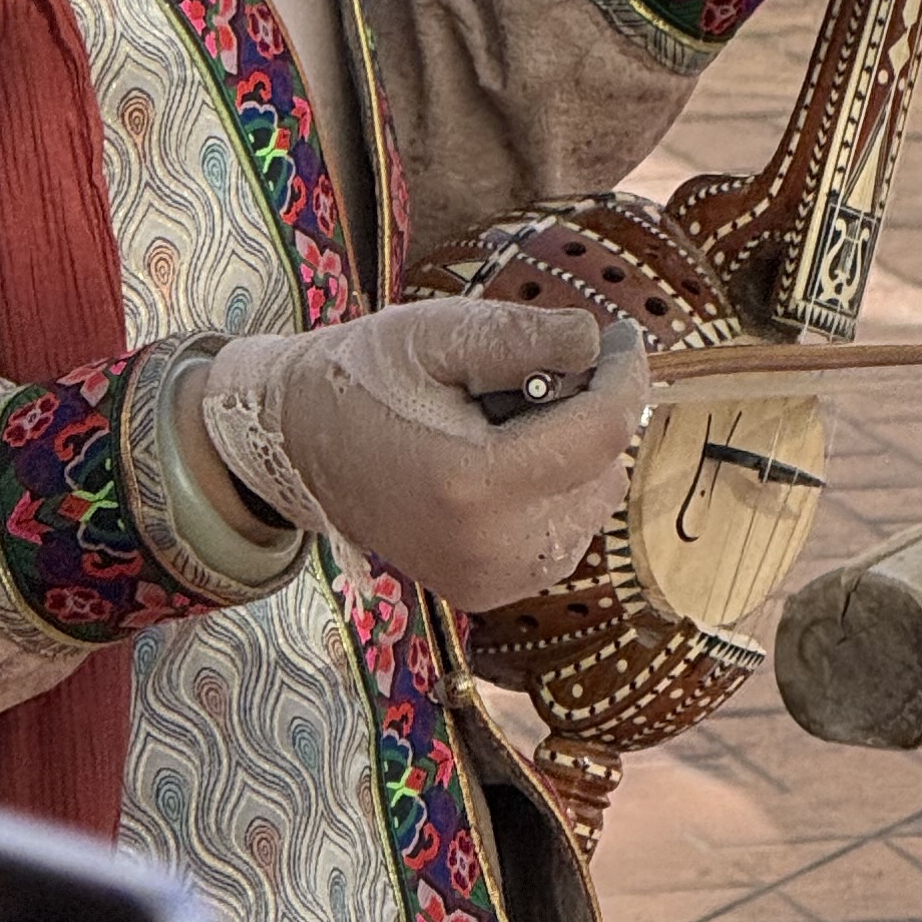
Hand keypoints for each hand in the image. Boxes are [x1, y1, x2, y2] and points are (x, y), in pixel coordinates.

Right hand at [187, 300, 647, 609]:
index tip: (621, 335)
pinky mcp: (491, 590)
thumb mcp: (434, 331)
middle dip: (584, 412)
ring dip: (571, 453)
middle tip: (523, 378)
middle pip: (603, 468)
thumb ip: (522, 334)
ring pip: (592, 503)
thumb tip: (599, 343)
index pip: (602, 433)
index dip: (624, 376)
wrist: (296, 443)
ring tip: (500, 425)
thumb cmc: (361, 378)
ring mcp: (493, 580)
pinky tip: (500, 463)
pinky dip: (554, 490)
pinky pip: (565, 533)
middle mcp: (492, 550)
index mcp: (475, 485)